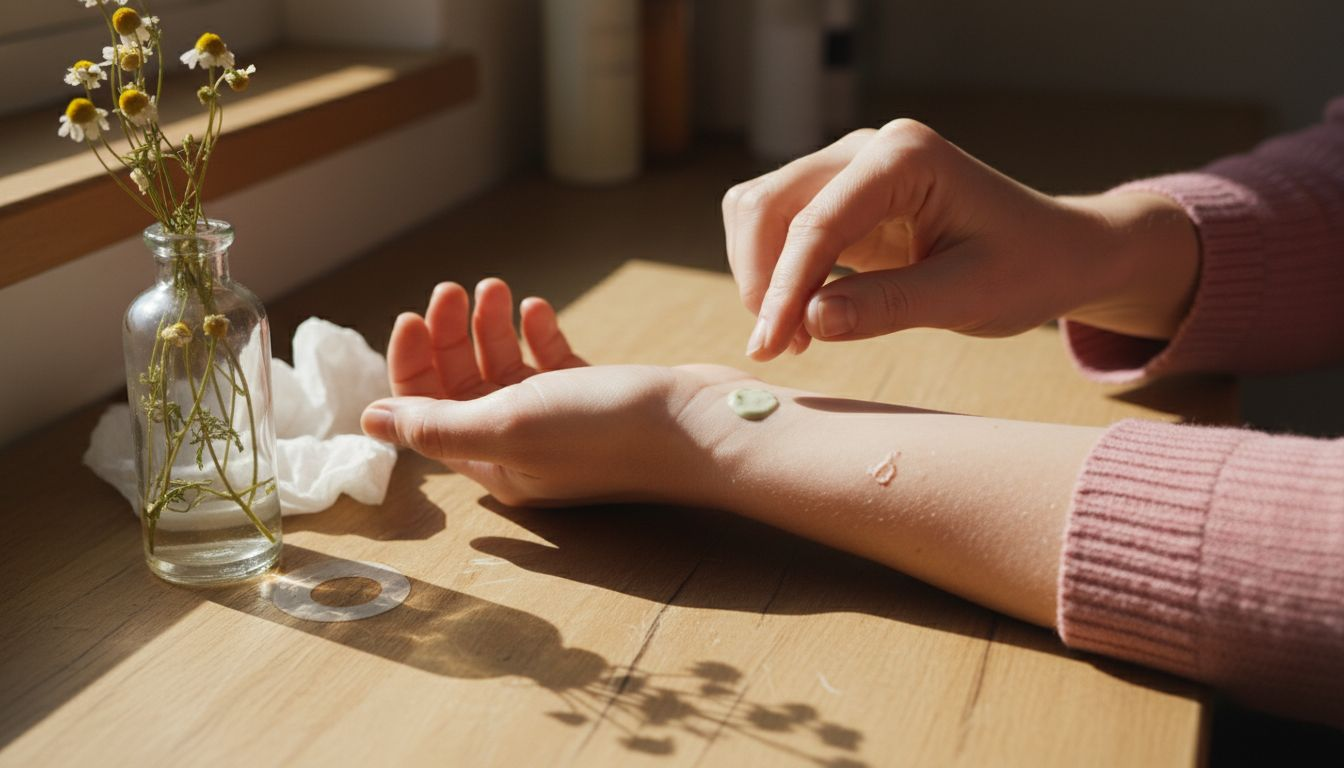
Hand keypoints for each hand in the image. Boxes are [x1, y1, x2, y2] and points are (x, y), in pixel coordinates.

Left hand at [361, 278, 754, 506]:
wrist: (703, 426)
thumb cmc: (609, 431)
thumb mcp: (510, 425)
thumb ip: (435, 425)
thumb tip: (368, 423)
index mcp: (494, 464)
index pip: (427, 413)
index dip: (412, 364)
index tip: (415, 315)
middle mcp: (522, 446)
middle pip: (463, 385)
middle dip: (452, 335)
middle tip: (455, 290)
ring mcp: (561, 421)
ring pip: (504, 368)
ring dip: (491, 326)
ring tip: (499, 289)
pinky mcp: (596, 396)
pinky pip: (549, 362)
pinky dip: (536, 334)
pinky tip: (536, 309)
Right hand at [722, 120, 1198, 359]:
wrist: (1059, 252)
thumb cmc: (1028, 267)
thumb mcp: (968, 296)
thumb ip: (887, 306)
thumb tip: (807, 322)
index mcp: (905, 156)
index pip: (818, 221)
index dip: (783, 287)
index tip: (769, 347)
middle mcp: (868, 150)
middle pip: (771, 203)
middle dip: (761, 277)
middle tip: (778, 347)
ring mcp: (851, 170)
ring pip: (764, 211)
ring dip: (761, 274)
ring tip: (793, 338)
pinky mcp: (844, 201)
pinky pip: (782, 228)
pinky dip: (777, 274)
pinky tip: (802, 321)